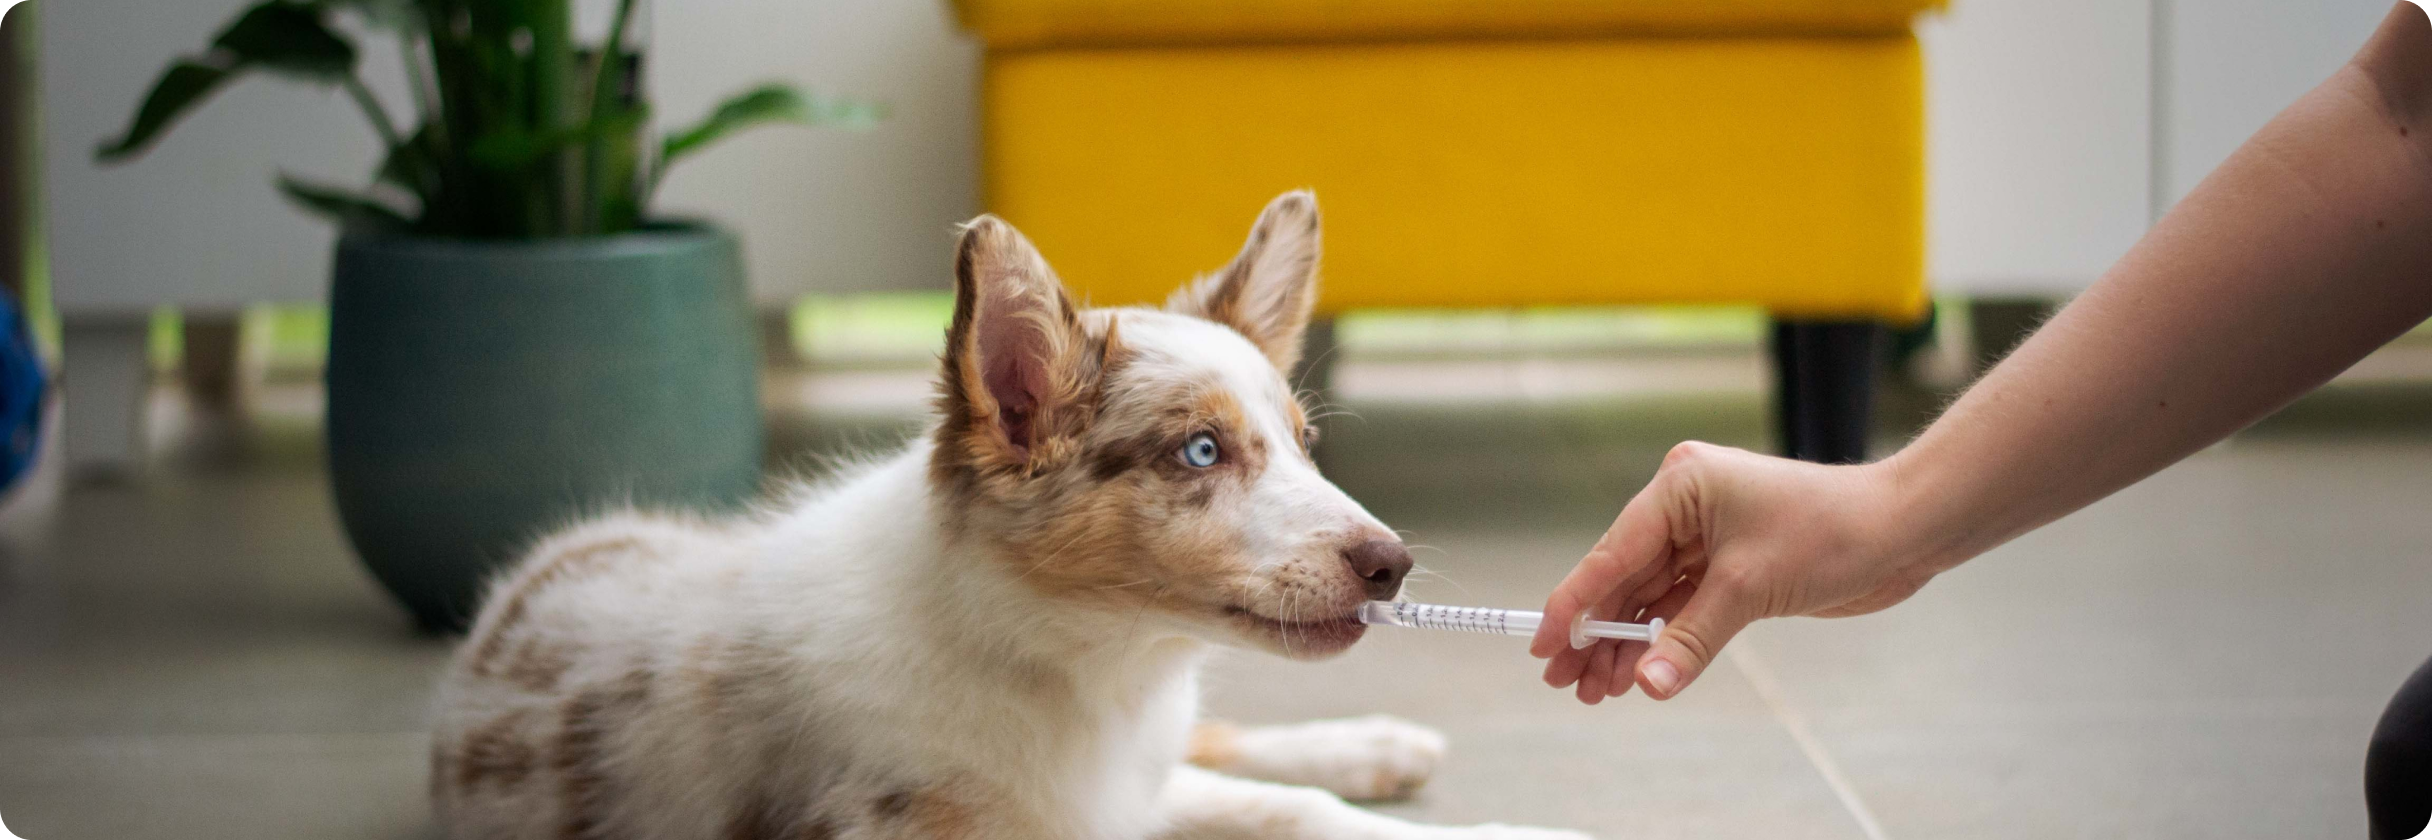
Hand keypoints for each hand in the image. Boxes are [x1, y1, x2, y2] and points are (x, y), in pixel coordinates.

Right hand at [1528, 442, 1941, 703]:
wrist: (1902, 531)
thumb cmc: (1832, 532)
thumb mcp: (1749, 587)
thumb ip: (1691, 638)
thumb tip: (1648, 683)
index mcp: (1680, 486)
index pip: (1612, 552)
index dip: (1574, 603)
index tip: (1543, 644)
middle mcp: (1685, 506)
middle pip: (1623, 578)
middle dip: (1596, 634)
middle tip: (1565, 682)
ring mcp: (1706, 535)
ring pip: (1649, 597)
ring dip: (1626, 644)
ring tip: (1597, 692)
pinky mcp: (1728, 564)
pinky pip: (1679, 605)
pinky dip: (1661, 639)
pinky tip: (1639, 673)